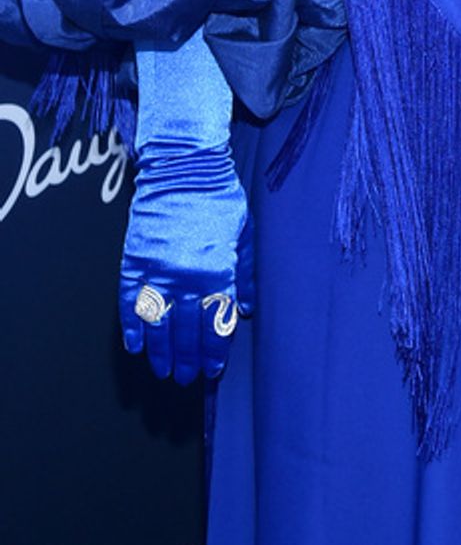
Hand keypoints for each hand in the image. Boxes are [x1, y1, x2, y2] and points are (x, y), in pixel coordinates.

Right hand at [119, 31, 248, 383]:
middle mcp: (186, 276)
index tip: (212, 369)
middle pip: (186, 330)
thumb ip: (245, 275)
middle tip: (186, 378)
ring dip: (160, 352)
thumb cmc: (220, 198)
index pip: (216, 323)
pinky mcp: (134, 260)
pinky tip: (136, 346)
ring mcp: (156, 269)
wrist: (184, 166)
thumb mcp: (244, 234)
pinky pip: (130, 302)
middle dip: (187, 358)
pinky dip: (132, 326)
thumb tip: (247, 310)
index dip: (214, 349)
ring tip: (163, 372)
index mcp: (217, 270)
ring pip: (157, 323)